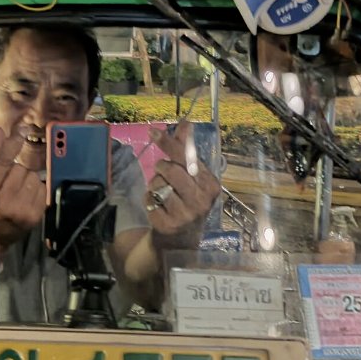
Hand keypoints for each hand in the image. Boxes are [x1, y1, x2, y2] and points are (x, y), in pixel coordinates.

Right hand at [0, 125, 45, 260]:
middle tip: (6, 184)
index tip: (23, 129)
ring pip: (33, 176)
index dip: (12, 143)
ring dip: (26, 180)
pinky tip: (24, 198)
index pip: (2, 160)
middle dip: (15, 170)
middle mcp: (4, 201)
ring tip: (15, 193)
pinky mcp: (35, 217)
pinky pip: (41, 189)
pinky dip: (35, 190)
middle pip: (20, 167)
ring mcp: (22, 211)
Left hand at [143, 122, 219, 240]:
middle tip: (163, 171)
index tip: (152, 132)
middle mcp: (202, 199)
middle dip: (162, 167)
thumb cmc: (187, 198)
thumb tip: (185, 123)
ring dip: (155, 184)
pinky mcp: (169, 223)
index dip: (169, 143)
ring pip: (158, 184)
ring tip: (162, 192)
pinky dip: (149, 198)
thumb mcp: (191, 175)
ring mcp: (186, 213)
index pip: (188, 158)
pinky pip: (150, 199)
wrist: (182, 236)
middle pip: (171, 169)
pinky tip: (158, 205)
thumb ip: (186, 150)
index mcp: (210, 184)